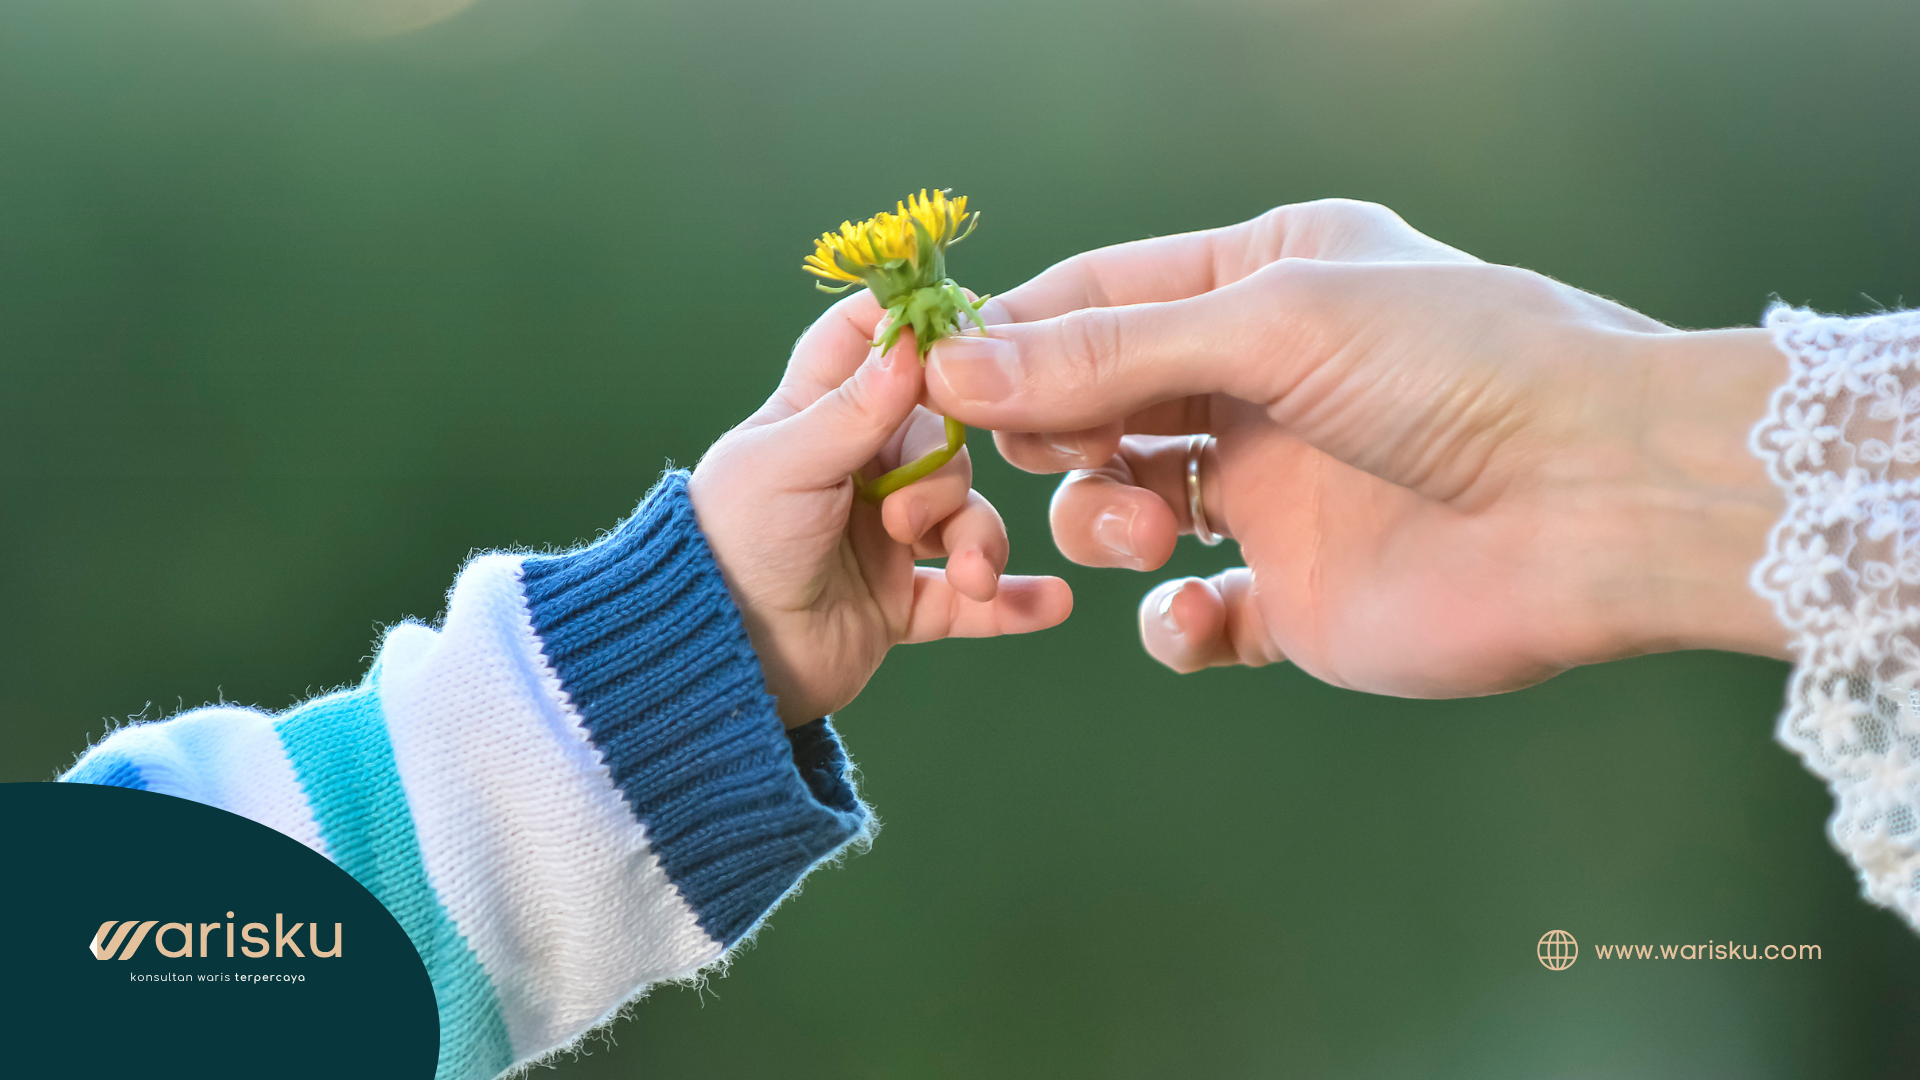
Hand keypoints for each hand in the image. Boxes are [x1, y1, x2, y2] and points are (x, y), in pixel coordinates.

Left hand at [689, 292, 1072, 724]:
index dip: (912, 326)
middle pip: (941, 439)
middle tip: (908, 521)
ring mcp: (880, 538)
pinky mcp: (897, 603)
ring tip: (973, 576)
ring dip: (980, 542)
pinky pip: (970, 600)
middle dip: (946, 477)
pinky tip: (1052, 601)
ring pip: (964, 517)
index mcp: (814, 417)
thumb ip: (855, 407)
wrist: (714, 661)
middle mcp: (854, 471)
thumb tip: (913, 337)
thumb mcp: (786, 464)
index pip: (867, 342)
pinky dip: (1009, 601)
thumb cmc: (728, 545)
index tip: (965, 326)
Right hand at [925, 199, 1787, 696]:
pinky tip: (1203, 611)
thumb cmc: (1457, 369)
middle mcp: (1263, 386)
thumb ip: (1109, 353)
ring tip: (1141, 527)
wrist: (1598, 502)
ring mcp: (1277, 496)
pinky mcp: (1297, 601)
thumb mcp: (1269, 325)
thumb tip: (956, 365)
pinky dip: (1174, 625)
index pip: (1100, 297)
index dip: (1014, 336)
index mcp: (1264, 282)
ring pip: (1122, 508)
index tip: (935, 373)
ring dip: (1101, 519)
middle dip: (1051, 429)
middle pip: (1096, 405)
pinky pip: (1190, 620)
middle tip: (1036, 448)